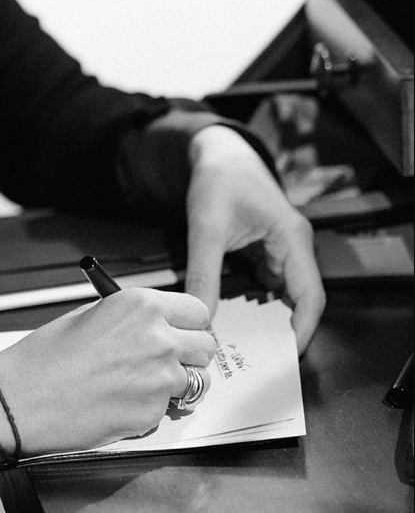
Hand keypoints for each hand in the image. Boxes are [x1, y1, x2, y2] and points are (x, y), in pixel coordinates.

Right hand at [0, 287, 214, 458]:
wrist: (23, 398)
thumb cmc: (46, 357)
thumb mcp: (93, 316)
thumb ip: (133, 319)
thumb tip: (158, 327)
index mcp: (141, 305)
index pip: (197, 310)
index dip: (191, 324)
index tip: (185, 332)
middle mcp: (158, 336)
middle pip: (206, 345)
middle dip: (192, 355)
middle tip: (171, 362)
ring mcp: (160, 377)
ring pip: (197, 381)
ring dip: (181, 385)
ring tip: (148, 386)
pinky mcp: (154, 412)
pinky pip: (170, 408)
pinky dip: (155, 409)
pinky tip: (125, 404)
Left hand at [184, 125, 325, 351]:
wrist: (217, 152)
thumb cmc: (218, 179)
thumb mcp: (206, 228)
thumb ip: (203, 275)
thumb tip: (202, 318)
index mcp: (292, 237)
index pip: (311, 296)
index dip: (303, 330)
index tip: (285, 358)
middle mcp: (294, 246)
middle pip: (299, 300)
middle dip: (282, 331)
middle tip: (257, 360)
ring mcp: (282, 249)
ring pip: (281, 295)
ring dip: (266, 319)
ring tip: (243, 346)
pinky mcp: (267, 251)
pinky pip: (266, 285)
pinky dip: (253, 303)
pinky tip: (234, 319)